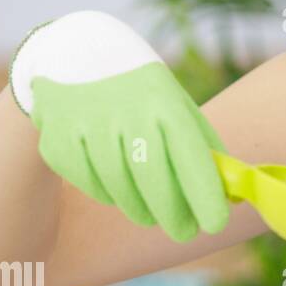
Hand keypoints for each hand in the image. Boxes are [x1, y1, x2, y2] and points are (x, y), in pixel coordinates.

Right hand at [11, 11, 229, 241]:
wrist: (76, 53)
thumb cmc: (142, 91)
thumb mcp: (177, 105)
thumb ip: (203, 147)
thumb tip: (229, 194)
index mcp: (164, 102)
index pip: (189, 154)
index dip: (204, 193)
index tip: (216, 224)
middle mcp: (125, 111)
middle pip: (151, 176)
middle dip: (172, 212)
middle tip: (184, 232)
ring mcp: (87, 124)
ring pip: (118, 185)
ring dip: (139, 209)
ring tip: (152, 215)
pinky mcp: (57, 138)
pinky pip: (88, 183)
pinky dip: (106, 194)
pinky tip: (117, 190)